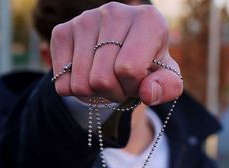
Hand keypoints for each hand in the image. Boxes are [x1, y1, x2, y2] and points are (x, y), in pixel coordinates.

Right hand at [50, 2, 182, 105]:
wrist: (122, 50)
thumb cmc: (148, 65)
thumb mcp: (166, 77)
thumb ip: (167, 87)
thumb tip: (147, 93)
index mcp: (147, 20)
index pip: (129, 69)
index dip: (133, 87)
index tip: (138, 81)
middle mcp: (114, 12)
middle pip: (101, 79)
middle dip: (114, 93)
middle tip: (121, 83)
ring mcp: (85, 19)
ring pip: (80, 83)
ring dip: (94, 94)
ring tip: (106, 79)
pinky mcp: (62, 31)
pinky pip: (61, 81)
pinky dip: (74, 89)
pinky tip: (87, 75)